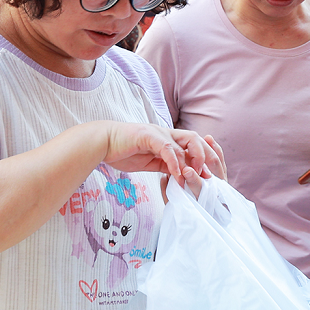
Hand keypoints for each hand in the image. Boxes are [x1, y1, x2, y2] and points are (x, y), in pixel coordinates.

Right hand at [103, 123, 217, 200]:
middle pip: (196, 139)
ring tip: (194, 176)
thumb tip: (179, 175)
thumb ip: (164, 166)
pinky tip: (177, 175)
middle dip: (206, 156)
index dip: (203, 159)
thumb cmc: (122, 152)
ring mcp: (158, 133)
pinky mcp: (148, 136)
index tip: (207, 176)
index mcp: (168, 139)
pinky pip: (167, 148)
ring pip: (186, 141)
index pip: (192, 145)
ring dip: (193, 160)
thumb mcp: (149, 162)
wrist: (102, 143)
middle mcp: (166, 133)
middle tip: (207, 176)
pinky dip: (175, 162)